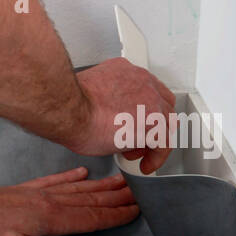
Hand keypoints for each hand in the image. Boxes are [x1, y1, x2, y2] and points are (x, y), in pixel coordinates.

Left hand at [0, 167, 138, 235]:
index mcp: (49, 217)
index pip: (91, 217)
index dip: (115, 215)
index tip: (139, 209)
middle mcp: (47, 201)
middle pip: (90, 199)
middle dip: (117, 196)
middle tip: (142, 190)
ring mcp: (37, 194)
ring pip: (77, 189)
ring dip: (101, 186)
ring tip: (122, 180)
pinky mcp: (25, 191)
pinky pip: (55, 181)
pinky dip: (71, 177)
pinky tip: (81, 173)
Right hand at [67, 58, 176, 173]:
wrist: (71, 112)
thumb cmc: (70, 105)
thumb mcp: (89, 92)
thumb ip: (104, 98)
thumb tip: (104, 113)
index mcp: (124, 70)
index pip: (145, 88)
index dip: (142, 107)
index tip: (134, 118)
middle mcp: (141, 81)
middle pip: (161, 103)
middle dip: (152, 123)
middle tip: (139, 137)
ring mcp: (151, 101)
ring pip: (165, 123)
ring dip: (153, 140)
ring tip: (139, 153)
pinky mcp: (154, 124)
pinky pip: (163, 144)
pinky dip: (156, 158)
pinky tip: (146, 165)